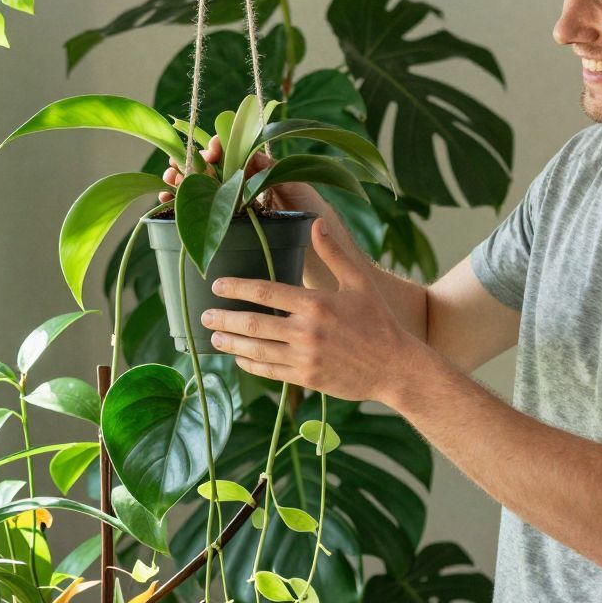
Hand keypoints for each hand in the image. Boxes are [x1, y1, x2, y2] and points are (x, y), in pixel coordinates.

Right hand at [160, 135, 327, 220]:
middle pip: (209, 170)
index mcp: (257, 171)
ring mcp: (232, 206)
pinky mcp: (226, 227)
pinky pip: (199, 213)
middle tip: (176, 168)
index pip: (232, 154)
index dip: (218, 150)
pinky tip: (165, 202)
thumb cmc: (313, 214)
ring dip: (180, 183)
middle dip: (189, 165)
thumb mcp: (297, 187)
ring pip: (199, 189)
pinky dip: (179, 206)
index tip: (210, 153)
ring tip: (167, 180)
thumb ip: (271, 171)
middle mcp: (242, 185)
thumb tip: (249, 156)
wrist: (321, 252)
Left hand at [201, 219, 415, 403]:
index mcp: (316, 303)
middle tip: (205, 315)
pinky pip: (270, 372)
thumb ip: (334, 253)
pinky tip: (239, 358)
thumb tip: (315, 224)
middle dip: (224, 319)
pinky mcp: (306, 378)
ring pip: (256, 350)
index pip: (265, 292)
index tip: (218, 285)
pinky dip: (250, 364)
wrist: (396, 367)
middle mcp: (306, 331)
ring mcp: (304, 357)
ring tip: (213, 338)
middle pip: (253, 324)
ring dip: (231, 344)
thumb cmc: (379, 322)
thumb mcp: (359, 283)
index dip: (237, 288)